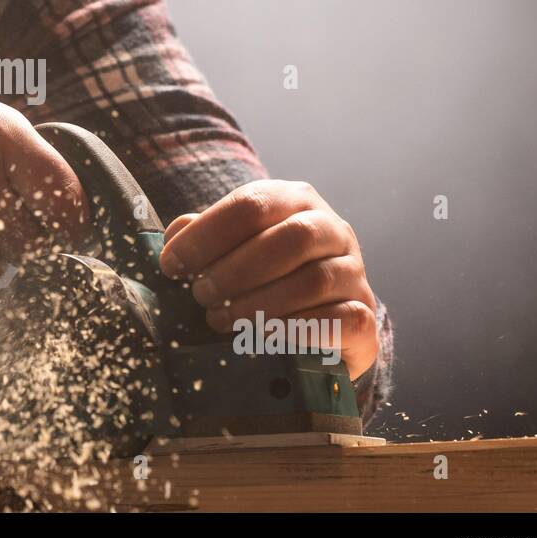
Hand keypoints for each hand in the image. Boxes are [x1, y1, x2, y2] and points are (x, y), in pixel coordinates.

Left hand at [157, 179, 377, 379]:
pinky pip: (338, 320)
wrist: (321, 321)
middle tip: (201, 296)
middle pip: (287, 240)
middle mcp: (332, 228)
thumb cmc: (264, 276)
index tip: (172, 266)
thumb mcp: (232, 247)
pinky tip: (262, 337)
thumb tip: (175, 237)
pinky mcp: (365, 316)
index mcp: (294, 200)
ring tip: (222, 319)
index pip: (251, 203)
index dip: (205, 235)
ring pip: (313, 281)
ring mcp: (354, 272)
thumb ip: (203, 236)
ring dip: (259, 304)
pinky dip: (294, 330)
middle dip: (234, 271)